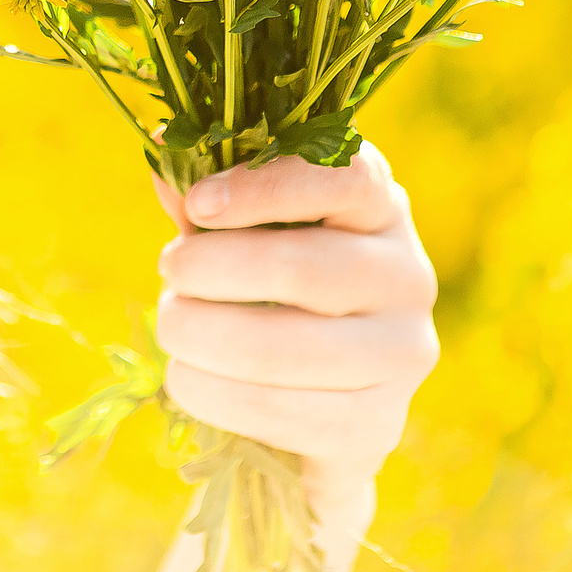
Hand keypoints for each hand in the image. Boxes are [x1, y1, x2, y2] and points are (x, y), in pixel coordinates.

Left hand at [152, 145, 437, 570]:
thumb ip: (207, 198)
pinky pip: (283, 412)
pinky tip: (189, 379)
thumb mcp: (237, 230)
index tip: (197, 204)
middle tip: (167, 269)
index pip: (345, 177)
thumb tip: (164, 147)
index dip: (264, 187)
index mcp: (378, 208)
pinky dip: (217, 395)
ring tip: (172, 326)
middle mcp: (407, 276)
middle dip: (210, 269)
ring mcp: (402, 353)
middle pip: (304, 268)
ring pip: (287, 347)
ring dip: (204, 336)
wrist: (306, 397)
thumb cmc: (262, 286)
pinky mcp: (378, 424)